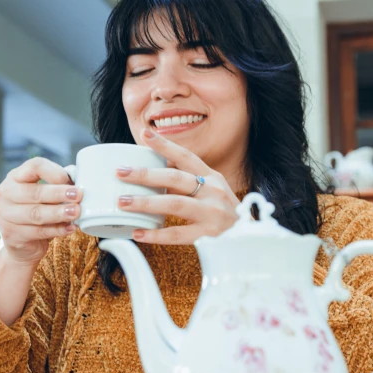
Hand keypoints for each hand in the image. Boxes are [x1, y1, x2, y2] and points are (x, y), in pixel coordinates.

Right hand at [0, 157, 82, 265]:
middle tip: (78, 196)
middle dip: (59, 194)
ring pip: (36, 213)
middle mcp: (5, 193)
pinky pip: (38, 232)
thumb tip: (81, 184)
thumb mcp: (44, 195)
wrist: (21, 244)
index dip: (55, 173)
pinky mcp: (11, 235)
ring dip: (59, 213)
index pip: (34, 167)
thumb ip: (58, 186)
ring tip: (76, 212)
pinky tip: (70, 228)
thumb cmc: (38, 211)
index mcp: (15, 177)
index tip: (71, 181)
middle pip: (34, 192)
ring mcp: (4, 215)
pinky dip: (57, 230)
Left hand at [116, 128, 240, 244]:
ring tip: (123, 202)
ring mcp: (212, 213)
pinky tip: (138, 232)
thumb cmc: (225, 213)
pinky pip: (178, 234)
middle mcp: (213, 191)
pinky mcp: (209, 235)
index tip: (144, 134)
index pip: (186, 156)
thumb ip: (189, 182)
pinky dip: (156, 234)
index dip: (165, 144)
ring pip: (175, 204)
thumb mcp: (213, 191)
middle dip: (145, 174)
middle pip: (175, 178)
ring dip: (146, 202)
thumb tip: (153, 174)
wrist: (252, 239)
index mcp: (212, 177)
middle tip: (121, 172)